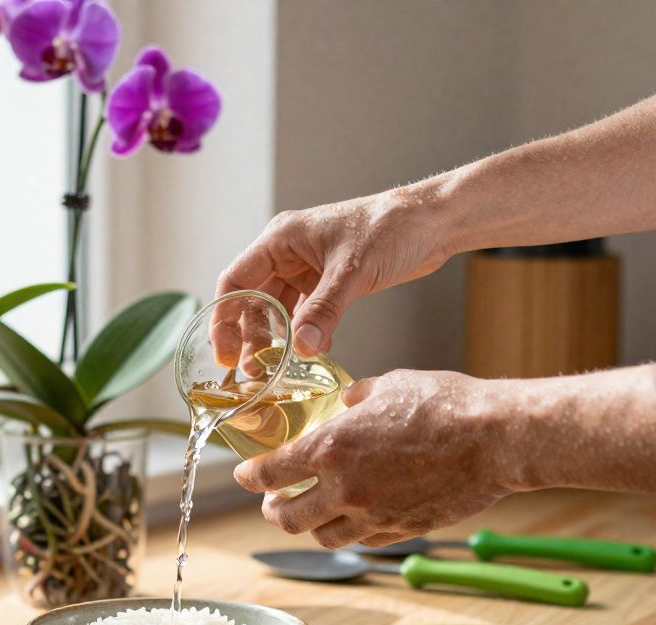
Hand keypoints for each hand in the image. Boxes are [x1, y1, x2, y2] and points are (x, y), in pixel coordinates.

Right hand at [214, 189, 452, 358]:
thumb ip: (324, 310)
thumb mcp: (352, 271)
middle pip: (253, 300)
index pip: (236, 281)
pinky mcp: (327, 281)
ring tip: (273, 370)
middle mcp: (287, 253)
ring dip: (275, 339)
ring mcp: (307, 268)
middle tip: (251, 371)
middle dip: (249, 336)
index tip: (225, 352)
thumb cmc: (391, 227)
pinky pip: (305, 313)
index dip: (225, 318)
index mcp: (280, 239)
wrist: (431, 222)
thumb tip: (302, 348)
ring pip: (277, 309)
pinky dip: (304, 334)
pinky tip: (310, 355)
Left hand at [233, 369, 521, 548]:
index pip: (270, 473)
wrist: (495, 439)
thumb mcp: (387, 386)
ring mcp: (373, 515)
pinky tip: (349, 519)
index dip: (249, 475)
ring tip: (306, 515)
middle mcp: (344, 490)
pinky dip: (348, 531)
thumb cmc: (444, 405)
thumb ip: (355, 399)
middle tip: (270, 500)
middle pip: (287, 517)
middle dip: (272, 509)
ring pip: (322, 536)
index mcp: (330, 450)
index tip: (243, 473)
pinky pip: (362, 539)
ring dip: (308, 526)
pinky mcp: (402, 530)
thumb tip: (345, 402)